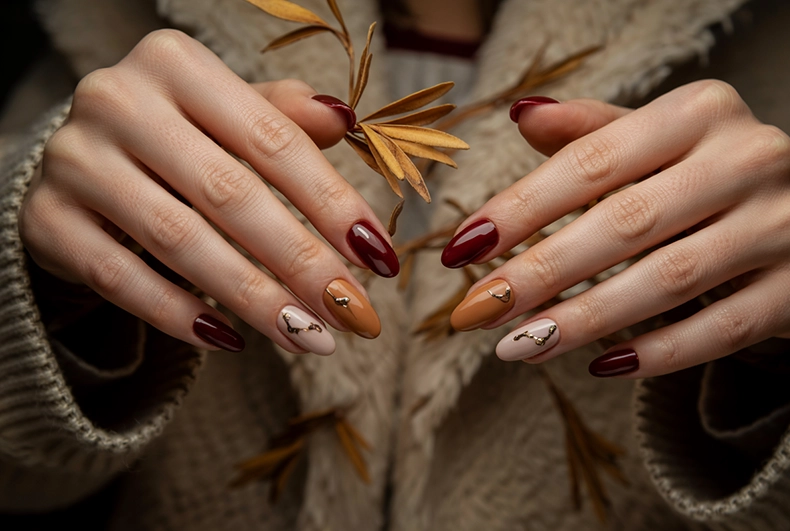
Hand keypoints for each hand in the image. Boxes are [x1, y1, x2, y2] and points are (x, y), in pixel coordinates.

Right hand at [20, 29, 393, 355]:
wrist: (81, 161)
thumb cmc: (177, 137)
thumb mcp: (229, 114)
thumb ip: (282, 115)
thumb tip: (347, 118)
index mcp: (177, 63)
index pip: (274, 141)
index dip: (333, 204)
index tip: (380, 260)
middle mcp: (119, 100)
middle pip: (230, 194)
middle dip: (302, 263)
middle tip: (354, 314)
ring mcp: (76, 159)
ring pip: (178, 240)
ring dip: (253, 298)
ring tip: (311, 338)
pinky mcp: (47, 218)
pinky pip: (120, 278)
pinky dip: (178, 315)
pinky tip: (231, 341)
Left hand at [442, 80, 789, 376]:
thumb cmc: (692, 177)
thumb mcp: (645, 141)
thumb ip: (586, 132)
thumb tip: (520, 115)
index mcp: (700, 110)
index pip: (593, 161)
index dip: (521, 208)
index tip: (462, 249)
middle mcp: (751, 157)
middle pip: (626, 222)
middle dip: (541, 271)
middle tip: (479, 309)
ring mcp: (785, 224)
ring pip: (669, 280)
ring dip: (583, 320)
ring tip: (518, 346)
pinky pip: (721, 330)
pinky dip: (657, 353)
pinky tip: (601, 366)